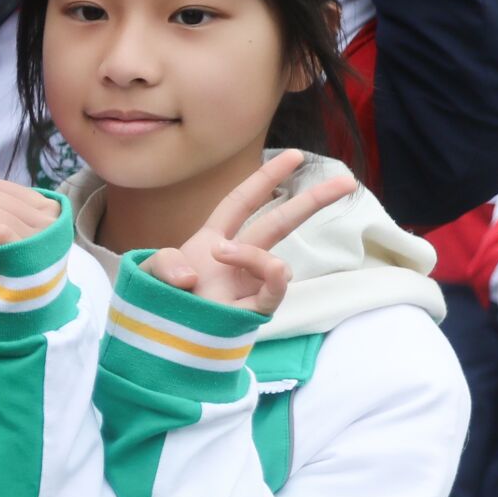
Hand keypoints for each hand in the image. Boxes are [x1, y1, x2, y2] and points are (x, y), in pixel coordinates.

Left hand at [144, 148, 355, 314]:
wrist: (158, 341)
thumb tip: (194, 275)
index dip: (267, 177)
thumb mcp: (150, 275)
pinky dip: (269, 278)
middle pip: (279, 224)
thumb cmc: (158, 304)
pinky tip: (267, 270)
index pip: (243, 202)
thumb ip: (163, 263)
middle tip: (347, 182)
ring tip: (220, 254)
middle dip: (312, 202)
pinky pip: (273, 293)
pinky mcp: (251, 313)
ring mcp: (247, 286)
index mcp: (212, 240)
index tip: (296, 155)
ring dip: (252, 255)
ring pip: (274, 262)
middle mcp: (236, 260)